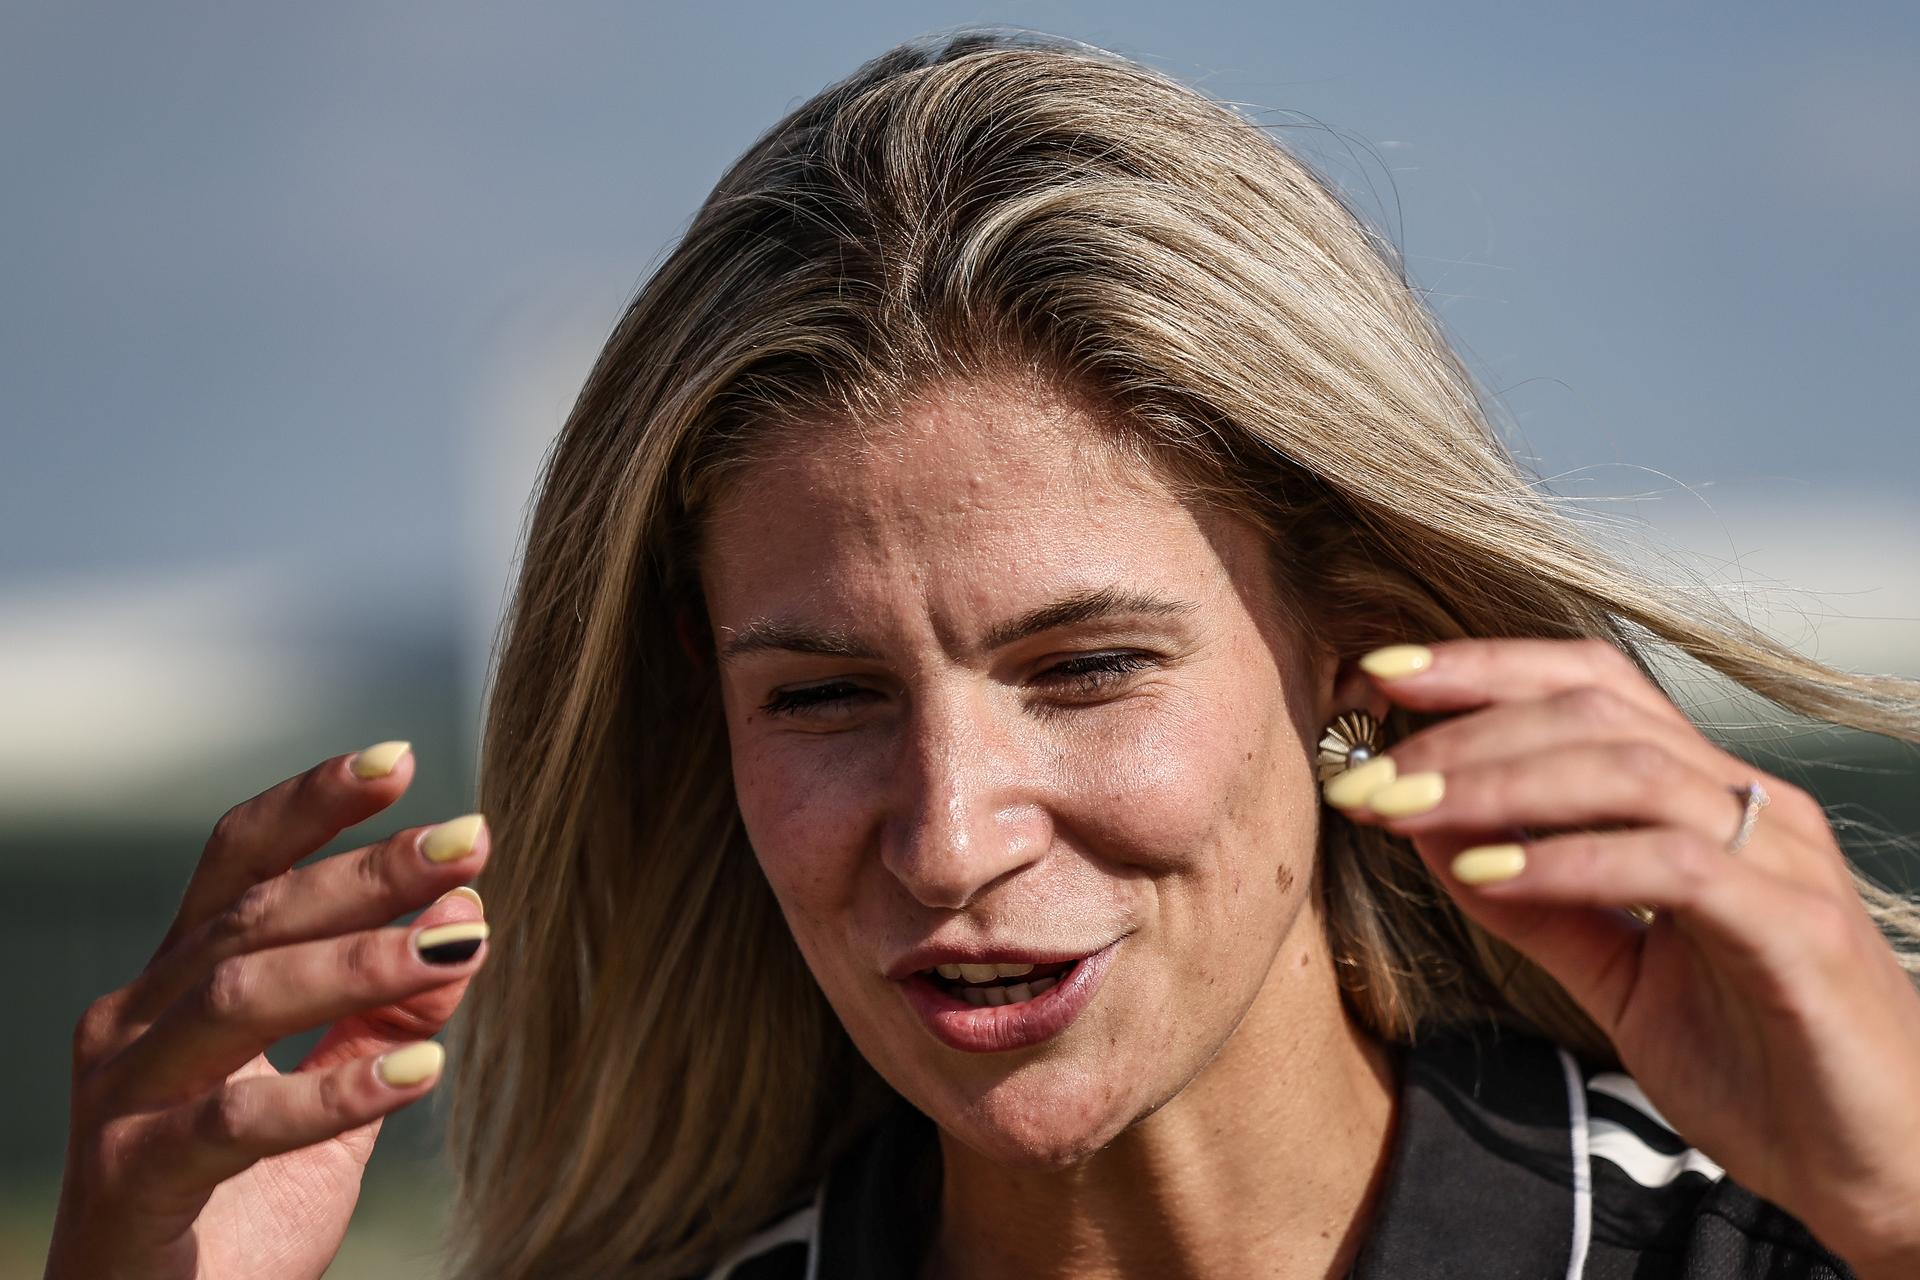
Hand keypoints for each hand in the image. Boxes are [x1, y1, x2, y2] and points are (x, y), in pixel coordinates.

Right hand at [44, 742, 491, 1279]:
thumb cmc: (236, 1213)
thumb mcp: (330, 1101)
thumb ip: (384, 1016)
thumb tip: (468, 919)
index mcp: (177, 989)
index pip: (241, 864)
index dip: (314, 805)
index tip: (404, 759)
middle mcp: (135, 1023)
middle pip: (255, 917)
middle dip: (369, 871)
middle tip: (472, 838)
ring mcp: (120, 1100)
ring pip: (240, 997)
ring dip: (361, 960)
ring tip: (463, 936)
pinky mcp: (128, 1181)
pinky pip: (233, 1119)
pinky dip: (333, 1090)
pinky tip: (425, 1067)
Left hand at [1332, 639, 1919, 1275]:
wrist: (1879, 1168)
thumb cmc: (1755, 1059)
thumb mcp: (1616, 972)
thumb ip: (1531, 903)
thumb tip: (1426, 832)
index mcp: (1706, 798)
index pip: (1589, 686)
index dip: (1482, 667)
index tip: (1376, 676)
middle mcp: (1749, 804)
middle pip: (1595, 711)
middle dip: (1465, 730)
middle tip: (1367, 770)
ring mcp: (1782, 862)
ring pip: (1630, 769)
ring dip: (1499, 782)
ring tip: (1404, 810)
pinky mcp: (1798, 932)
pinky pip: (1674, 864)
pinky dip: (1570, 860)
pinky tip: (1486, 874)